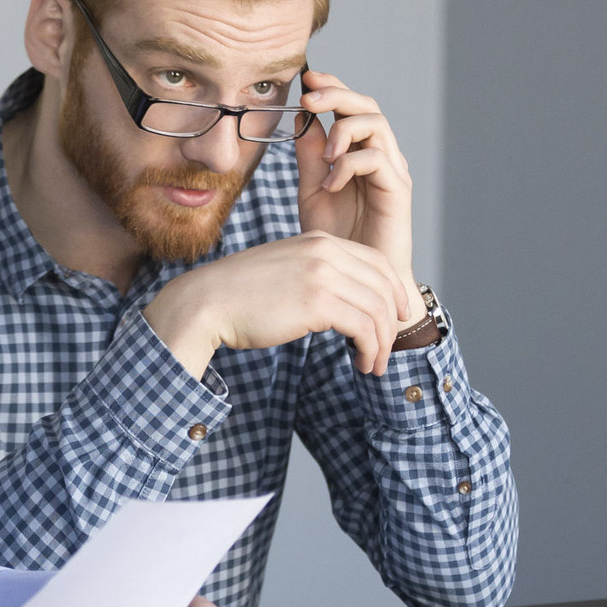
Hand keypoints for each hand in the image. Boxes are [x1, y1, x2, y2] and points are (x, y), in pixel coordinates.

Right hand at [143, 230, 410, 378]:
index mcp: (319, 241)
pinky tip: (359, 362)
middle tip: (387, 349)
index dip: (394, 290)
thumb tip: (341, 301)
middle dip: (392, 321)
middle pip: (383, 286)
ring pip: (377, 310)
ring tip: (372, 365)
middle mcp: (326, 252)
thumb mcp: (285, 270)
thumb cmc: (241, 295)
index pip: (375, 261)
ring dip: (381, 343)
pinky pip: (364, 328)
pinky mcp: (318, 303)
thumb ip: (315, 274)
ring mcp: (323, 275)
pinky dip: (369, 349)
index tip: (398, 314)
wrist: (208, 303)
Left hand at [294, 70, 419, 313]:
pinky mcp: (398, 191)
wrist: (357, 282)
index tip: (305, 79)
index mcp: (358, 151)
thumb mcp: (312, 191)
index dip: (331, 87)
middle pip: (366, 105)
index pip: (349, 106)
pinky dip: (350, 164)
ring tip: (324, 155)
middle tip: (308, 98)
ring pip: (376, 124)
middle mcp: (380, 155)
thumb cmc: (338, 239)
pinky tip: (332, 184)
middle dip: (336, 94)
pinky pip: (378, 158)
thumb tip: (303, 119)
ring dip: (344, 130)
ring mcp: (392, 171)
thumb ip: (310, 157)